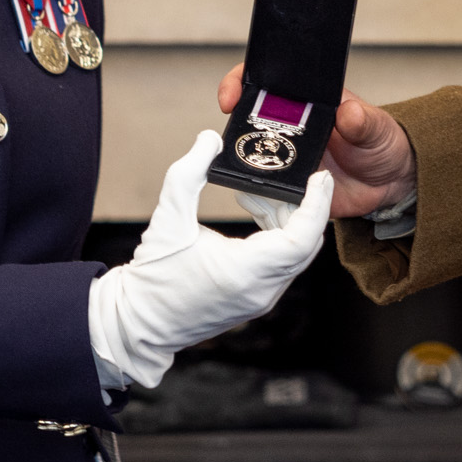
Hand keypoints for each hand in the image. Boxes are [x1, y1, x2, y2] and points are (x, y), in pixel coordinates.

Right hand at [86, 132, 331, 389]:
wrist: (141, 322)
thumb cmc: (154, 275)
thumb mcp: (167, 216)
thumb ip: (189, 171)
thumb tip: (210, 139)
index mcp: (244, 272)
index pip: (301, 239)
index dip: (316, 206)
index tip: (320, 178)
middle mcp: (261, 290)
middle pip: (306, 245)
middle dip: (303, 207)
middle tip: (293, 176)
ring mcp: (262, 299)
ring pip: (295, 254)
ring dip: (286, 219)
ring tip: (255, 193)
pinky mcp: (257, 300)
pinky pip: (282, 264)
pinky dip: (276, 236)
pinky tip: (253, 212)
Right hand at [216, 63, 415, 218]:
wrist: (391, 183)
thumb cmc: (381, 143)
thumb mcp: (376, 126)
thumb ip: (363, 120)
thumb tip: (349, 112)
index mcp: (306, 102)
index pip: (266, 81)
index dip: (241, 82)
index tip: (233, 95)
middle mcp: (291, 127)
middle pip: (249, 120)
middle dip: (236, 127)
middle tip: (236, 137)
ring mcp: (288, 156)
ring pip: (252, 157)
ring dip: (248, 163)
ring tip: (258, 170)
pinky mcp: (291, 186)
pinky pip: (267, 190)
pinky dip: (263, 194)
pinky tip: (273, 195)